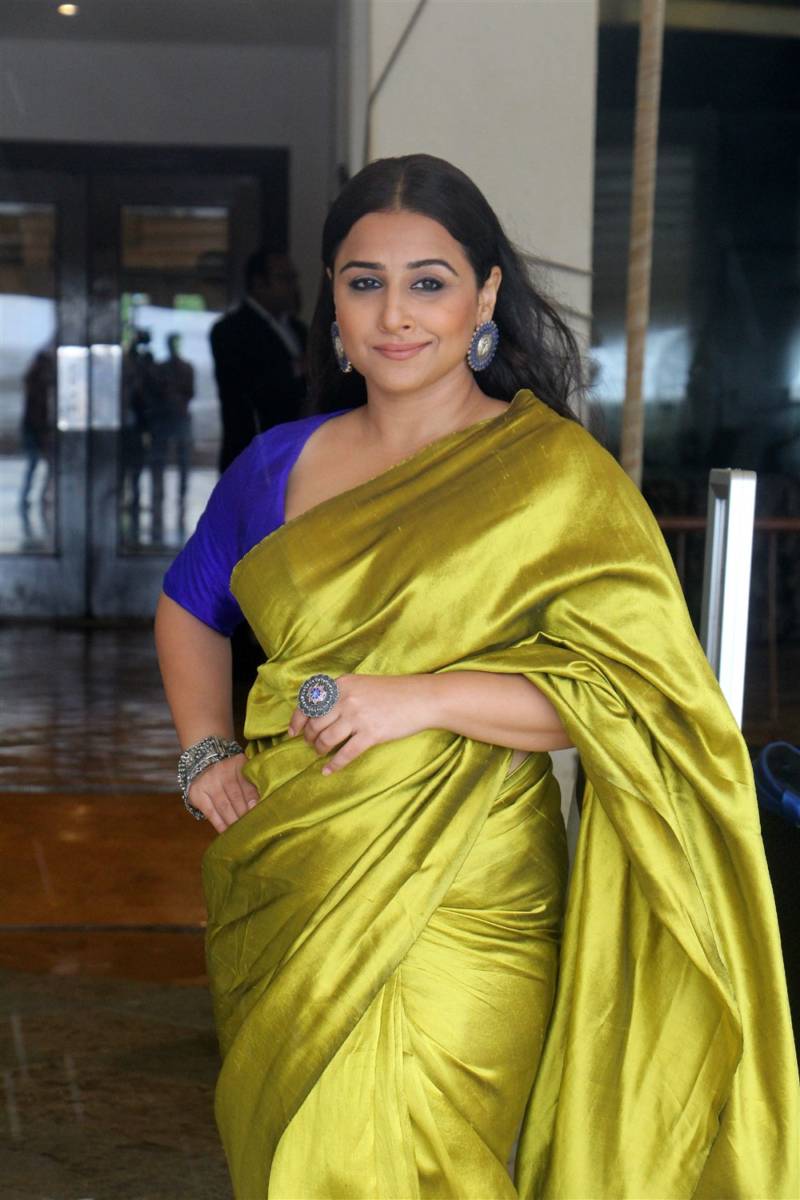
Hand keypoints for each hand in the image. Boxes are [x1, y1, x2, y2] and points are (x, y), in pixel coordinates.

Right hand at [186, 752, 260, 833]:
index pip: (247, 783)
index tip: (257, 811)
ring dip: (234, 821)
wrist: (203, 768)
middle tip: (252, 826)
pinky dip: (220, 824)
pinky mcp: (197, 793)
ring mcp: (208, 781)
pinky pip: (211, 812)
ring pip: (224, 806)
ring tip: (242, 831)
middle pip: (235, 796)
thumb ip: (254, 785)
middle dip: (244, 813)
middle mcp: (222, 770)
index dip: (252, 799)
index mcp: (238, 763)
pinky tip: (227, 832)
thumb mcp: (243, 773)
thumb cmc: (231, 776)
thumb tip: (267, 804)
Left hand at [287, 674, 429, 775]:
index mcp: (342, 684)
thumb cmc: (393, 693)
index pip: (308, 703)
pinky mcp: (371, 733)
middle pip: (315, 724)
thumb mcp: (361, 685)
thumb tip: (317, 715)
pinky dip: (334, 764)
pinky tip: (328, 770)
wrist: (421, 698)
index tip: (292, 732)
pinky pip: (345, 753)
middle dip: (310, 738)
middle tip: (312, 745)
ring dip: (320, 750)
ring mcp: (358, 716)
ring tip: (321, 754)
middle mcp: (346, 698)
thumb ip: (340, 696)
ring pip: (326, 739)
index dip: (297, 720)